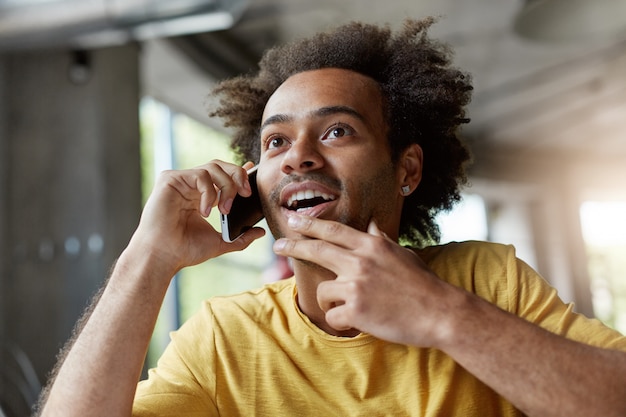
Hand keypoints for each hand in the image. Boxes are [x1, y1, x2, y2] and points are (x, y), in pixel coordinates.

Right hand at [129, 160, 265, 276]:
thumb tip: (261, 232)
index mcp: (201, 196)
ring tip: (225, 210)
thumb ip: (241, 237)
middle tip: (246, 194)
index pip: (222, 175)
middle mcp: (190, 185)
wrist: (163, 256)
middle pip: (220, 165)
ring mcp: (180, 181)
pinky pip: (199, 175)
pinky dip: (209, 192)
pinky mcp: (170, 179)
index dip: (239, 171)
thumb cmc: (185, 250)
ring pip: (212, 167)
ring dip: (226, 187)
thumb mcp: (220, 242)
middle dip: (238, 176)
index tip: (254, 171)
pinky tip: (205, 211)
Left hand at [273, 215, 461, 346]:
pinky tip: (360, 321)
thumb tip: (371, 225)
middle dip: (293, 246)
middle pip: (317, 249)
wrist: (440, 312)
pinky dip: (342, 321)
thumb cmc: (423, 285)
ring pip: (323, 292)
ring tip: (352, 307)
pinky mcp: (355, 310)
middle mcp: (360, 261)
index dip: (310, 225)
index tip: (293, 220)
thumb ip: (381, 241)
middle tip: (277, 246)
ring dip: (330, 302)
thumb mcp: (402, 255)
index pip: (333, 231)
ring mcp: (356, 285)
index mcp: (372, 246)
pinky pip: (333, 316)